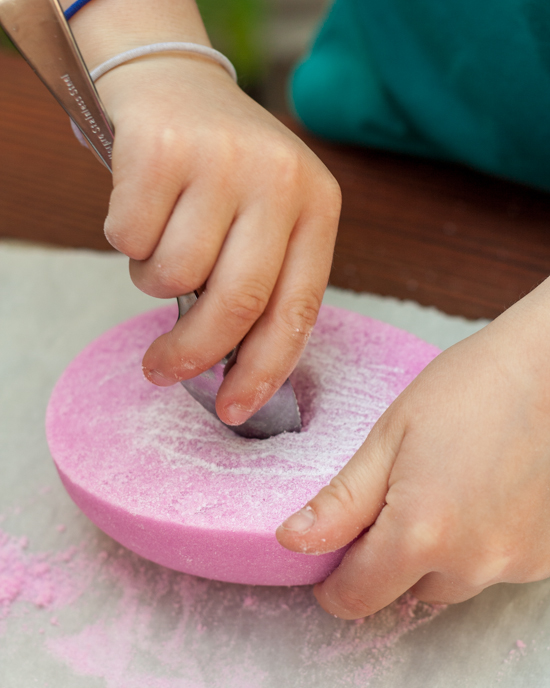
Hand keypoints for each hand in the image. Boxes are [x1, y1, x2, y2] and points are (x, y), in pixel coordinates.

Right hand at [96, 57, 339, 424]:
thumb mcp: (267, 216)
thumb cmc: (223, 173)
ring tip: (162, 243)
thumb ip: (261, 280)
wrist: (177, 87)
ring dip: (154, 278)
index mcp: (318, 205)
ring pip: (174, 274)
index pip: (298, 309)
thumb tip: (233, 366)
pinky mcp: (164, 148)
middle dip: (194, 353)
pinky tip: (142, 208)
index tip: (234, 410)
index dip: (265, 371)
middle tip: (162, 370)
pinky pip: (130, 239)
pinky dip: (125, 240)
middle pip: (237, 304)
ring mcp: (224, 160)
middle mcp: (280, 180)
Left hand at [277, 279, 549, 618]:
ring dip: (431, 551)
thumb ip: (341, 501)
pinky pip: (486, 567)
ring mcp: (513, 565)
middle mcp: (471, 563)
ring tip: (441, 485)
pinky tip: (478, 494)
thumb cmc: (469, 389)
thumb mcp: (390, 437)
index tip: (327, 555)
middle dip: (383, 556)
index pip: (355, 598)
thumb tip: (293, 541)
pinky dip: (473, 544)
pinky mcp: (542, 559)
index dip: (331, 581)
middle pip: (401, 589)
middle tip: (392, 493)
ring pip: (446, 582)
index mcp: (421, 533)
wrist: (549, 370)